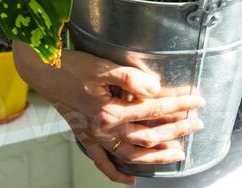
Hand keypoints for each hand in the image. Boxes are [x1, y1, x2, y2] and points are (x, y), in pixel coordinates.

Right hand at [13, 43, 205, 184]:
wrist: (44, 71)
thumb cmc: (73, 66)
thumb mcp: (103, 65)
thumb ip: (130, 77)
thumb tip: (155, 88)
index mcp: (110, 110)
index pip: (154, 110)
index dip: (179, 106)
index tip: (198, 101)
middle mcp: (104, 128)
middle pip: (148, 135)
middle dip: (176, 131)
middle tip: (197, 125)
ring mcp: (95, 136)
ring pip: (131, 154)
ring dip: (155, 157)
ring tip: (177, 154)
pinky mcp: (86, 138)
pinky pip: (102, 163)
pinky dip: (116, 174)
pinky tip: (130, 180)